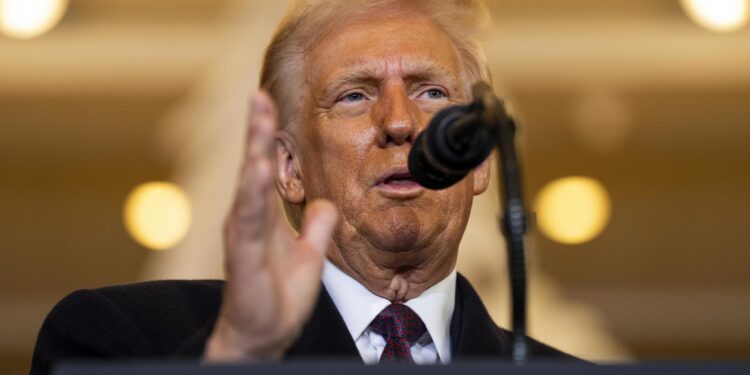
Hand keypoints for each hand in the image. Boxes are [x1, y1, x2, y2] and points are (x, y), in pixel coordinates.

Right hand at [203, 92, 337, 361]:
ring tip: (257, 118)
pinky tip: (256, 169)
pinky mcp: (245, 255)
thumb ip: (317, 226)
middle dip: (255, 130)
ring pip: (247, 185)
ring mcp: (244, 235)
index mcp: (264, 216)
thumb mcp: (309, 254)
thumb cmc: (279, 295)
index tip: (269, 102)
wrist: (263, 335)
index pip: (265, 168)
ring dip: (252, 151)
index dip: (266, 136)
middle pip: (251, 166)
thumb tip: (328, 204)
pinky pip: (250, 220)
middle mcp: (249, 219)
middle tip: (258, 94)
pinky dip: (252, 192)